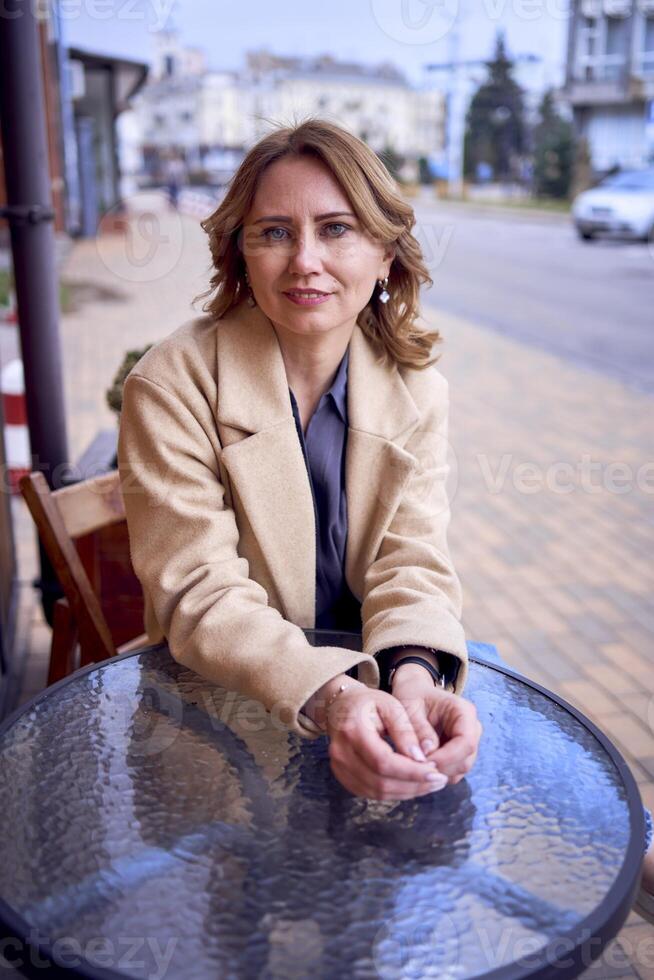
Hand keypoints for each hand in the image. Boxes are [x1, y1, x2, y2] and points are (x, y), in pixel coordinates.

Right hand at [306, 677, 448, 800]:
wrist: (341, 706)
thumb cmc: (369, 702)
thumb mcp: (390, 706)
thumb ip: (405, 731)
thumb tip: (421, 759)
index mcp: (353, 731)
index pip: (383, 762)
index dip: (411, 772)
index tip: (436, 772)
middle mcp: (341, 754)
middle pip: (380, 781)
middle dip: (413, 785)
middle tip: (439, 780)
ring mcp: (340, 768)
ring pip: (377, 792)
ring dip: (407, 791)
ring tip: (430, 784)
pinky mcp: (344, 777)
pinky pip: (372, 793)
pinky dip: (395, 792)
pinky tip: (412, 785)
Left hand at [391, 663, 481, 783]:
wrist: (414, 693)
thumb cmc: (412, 697)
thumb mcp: (409, 708)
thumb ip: (419, 730)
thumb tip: (427, 754)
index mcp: (463, 711)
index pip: (466, 741)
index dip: (447, 757)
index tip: (424, 762)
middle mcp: (471, 727)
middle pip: (466, 759)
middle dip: (441, 768)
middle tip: (416, 768)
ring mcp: (467, 741)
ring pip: (461, 768)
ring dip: (439, 773)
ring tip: (416, 766)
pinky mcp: (460, 753)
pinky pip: (454, 771)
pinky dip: (438, 773)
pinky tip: (421, 766)